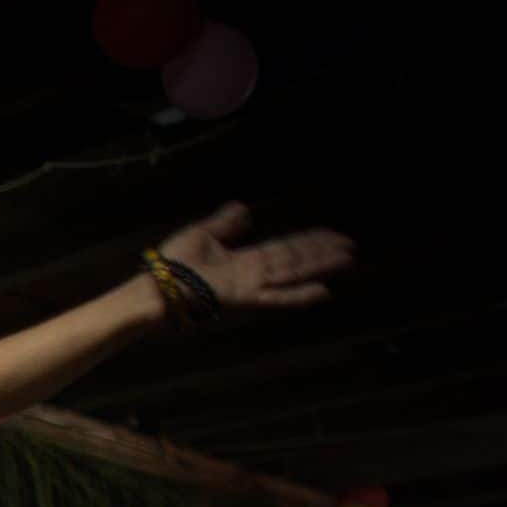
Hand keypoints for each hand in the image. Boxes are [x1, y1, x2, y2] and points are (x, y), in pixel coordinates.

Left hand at [157, 202, 354, 312]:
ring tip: (346, 259)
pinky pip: (276, 296)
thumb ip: (225, 224)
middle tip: (350, 246)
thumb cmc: (173, 265)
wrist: (156, 287)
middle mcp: (253, 274)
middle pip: (295, 260)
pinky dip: (299, 295)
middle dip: (322, 252)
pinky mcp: (243, 298)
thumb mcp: (202, 235)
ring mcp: (250, 286)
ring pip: (292, 274)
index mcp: (244, 260)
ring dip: (319, 266)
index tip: (332, 234)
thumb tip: (244, 209)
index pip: (284, 248)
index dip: (309, 241)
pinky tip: (323, 291)